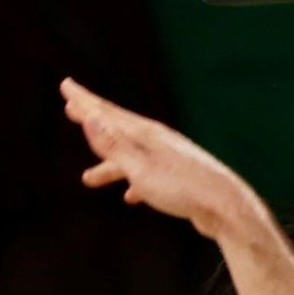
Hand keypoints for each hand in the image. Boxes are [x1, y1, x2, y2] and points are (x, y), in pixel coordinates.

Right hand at [60, 78, 255, 237]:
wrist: (227, 209)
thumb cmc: (184, 189)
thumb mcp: (141, 169)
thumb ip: (115, 145)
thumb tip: (91, 116)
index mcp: (148, 135)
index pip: (108, 113)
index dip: (84, 101)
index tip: (66, 85)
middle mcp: (159, 141)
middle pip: (119, 127)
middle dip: (94, 119)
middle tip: (72, 107)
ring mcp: (171, 159)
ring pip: (131, 157)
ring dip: (109, 165)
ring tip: (88, 178)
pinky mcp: (180, 179)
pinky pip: (149, 176)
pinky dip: (134, 183)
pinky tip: (130, 196)